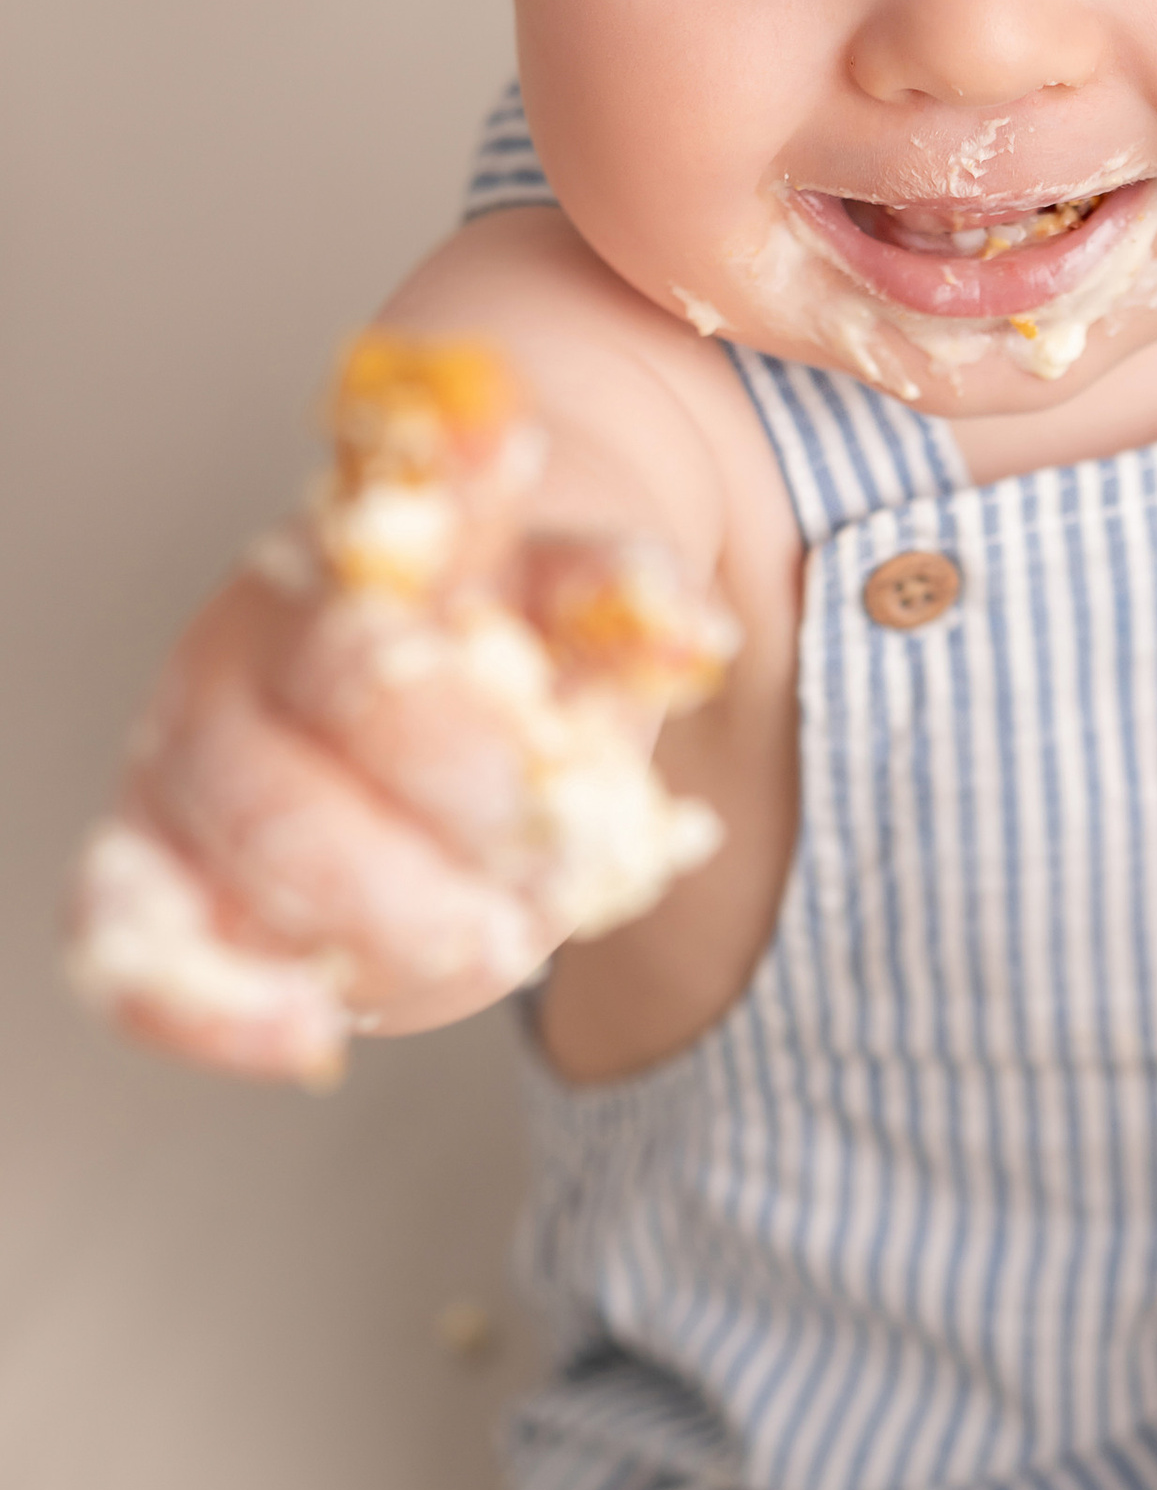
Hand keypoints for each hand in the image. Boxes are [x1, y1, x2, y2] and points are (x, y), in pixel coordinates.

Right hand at [64, 335, 734, 1083]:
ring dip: (389, 909)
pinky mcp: (148, 865)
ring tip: (493, 940)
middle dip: (476, 791)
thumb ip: (628, 622)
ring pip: (258, 825)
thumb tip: (689, 635)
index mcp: (383, 545)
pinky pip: (133, 948)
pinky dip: (215, 1007)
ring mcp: (193, 747)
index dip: (460, 482)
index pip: (417, 512)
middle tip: (558, 861)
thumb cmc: (511, 675)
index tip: (514, 452)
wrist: (416, 727)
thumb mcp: (585, 633)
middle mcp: (264, 628)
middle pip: (353, 688)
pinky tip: (311, 1037)